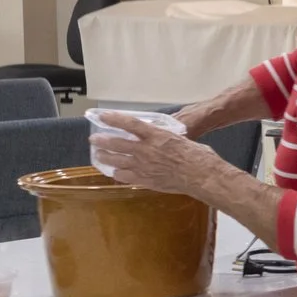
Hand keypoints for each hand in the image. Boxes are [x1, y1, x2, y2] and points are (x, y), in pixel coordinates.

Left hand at [97, 117, 226, 199]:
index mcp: (157, 136)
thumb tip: (162, 138)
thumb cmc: (199, 156)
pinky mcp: (145, 180)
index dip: (114, 119)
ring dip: (105, 157)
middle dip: (102, 140)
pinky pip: (124, 176)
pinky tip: (115, 172)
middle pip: (117, 143)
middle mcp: (146, 150)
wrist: (202, 176)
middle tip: (94, 139)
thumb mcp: (182, 140)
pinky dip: (117, 173)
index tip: (102, 115)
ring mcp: (144, 166)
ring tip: (99, 155)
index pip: (130, 124)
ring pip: (116, 161)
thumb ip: (166, 139)